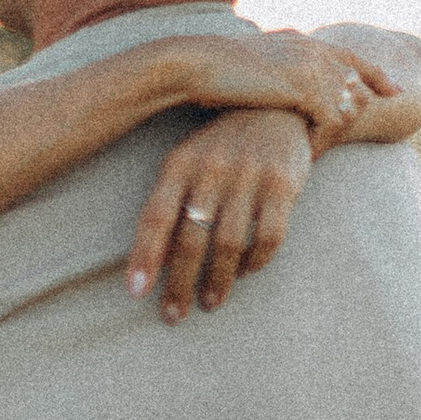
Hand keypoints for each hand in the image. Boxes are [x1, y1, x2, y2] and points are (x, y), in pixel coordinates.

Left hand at [127, 108, 315, 317]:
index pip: (155, 216)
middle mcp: (212, 168)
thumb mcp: (188, 161)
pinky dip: (256, 261)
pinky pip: (269, 236)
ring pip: (229, 243)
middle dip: (179, 283)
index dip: (144, 256)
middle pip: (191, 238)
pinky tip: (246, 273)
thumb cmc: (222, 144)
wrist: (278, 104)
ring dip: (217, 280)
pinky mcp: (284, 183)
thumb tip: (149, 260)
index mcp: (180, 163)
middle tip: (173, 315)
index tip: (136, 293)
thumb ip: (169, 204)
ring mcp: (249, 175)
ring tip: (209, 303)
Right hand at [167, 28, 386, 152]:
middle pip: (360, 82)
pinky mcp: (306, 89)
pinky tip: (311, 155)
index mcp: (303, 42)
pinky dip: (323, 141)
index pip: (352, 57)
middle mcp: (314, 50)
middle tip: (360, 134)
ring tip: (321, 151)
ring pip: (349, 105)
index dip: (376, 75)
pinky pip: (332, 122)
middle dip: (364, 109)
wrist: (197, 65)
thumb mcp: (255, 65)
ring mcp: (312, 68)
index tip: (394, 91)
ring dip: (338, 131)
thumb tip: (283, 82)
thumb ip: (278, 69)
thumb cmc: (214, 71)